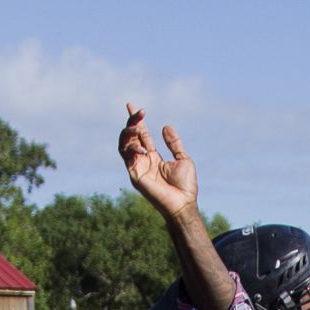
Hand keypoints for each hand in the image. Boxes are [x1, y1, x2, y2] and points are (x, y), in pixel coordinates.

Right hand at [118, 104, 198, 220]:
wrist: (183, 204)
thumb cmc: (185, 186)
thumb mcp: (183, 159)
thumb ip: (174, 143)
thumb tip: (166, 126)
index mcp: (154, 157)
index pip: (142, 135)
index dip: (136, 120)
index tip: (132, 106)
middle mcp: (143, 161)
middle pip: (130, 137)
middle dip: (132, 122)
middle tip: (138, 112)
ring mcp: (138, 168)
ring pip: (123, 145)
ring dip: (127, 133)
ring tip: (136, 126)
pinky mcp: (135, 175)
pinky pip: (127, 157)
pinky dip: (132, 149)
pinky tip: (143, 149)